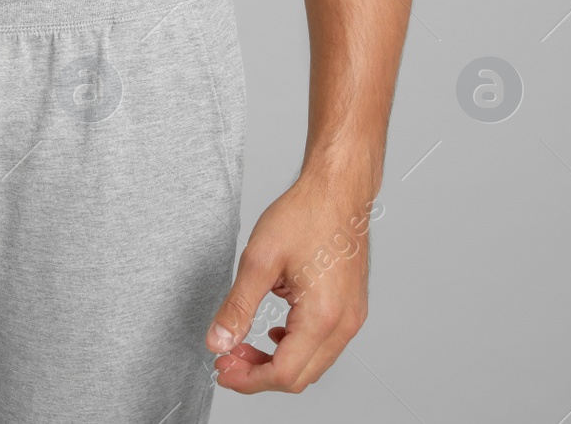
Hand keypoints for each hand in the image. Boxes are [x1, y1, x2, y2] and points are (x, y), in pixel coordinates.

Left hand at [206, 175, 376, 392]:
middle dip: (258, 374)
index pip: (283, 373)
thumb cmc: (306, 215)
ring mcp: (351, 317)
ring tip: (243, 345)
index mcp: (322, 316)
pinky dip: (294, 347)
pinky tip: (273, 331)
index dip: (247, 379)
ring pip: (312, 364)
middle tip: (226, 358)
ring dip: (276, 361)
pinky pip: (323, 345)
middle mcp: (344, 324)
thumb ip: (237, 306)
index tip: (222, 369)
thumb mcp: (259, 260)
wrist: (338, 190)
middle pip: (299, 376)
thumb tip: (218, 341)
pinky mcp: (350, 309)